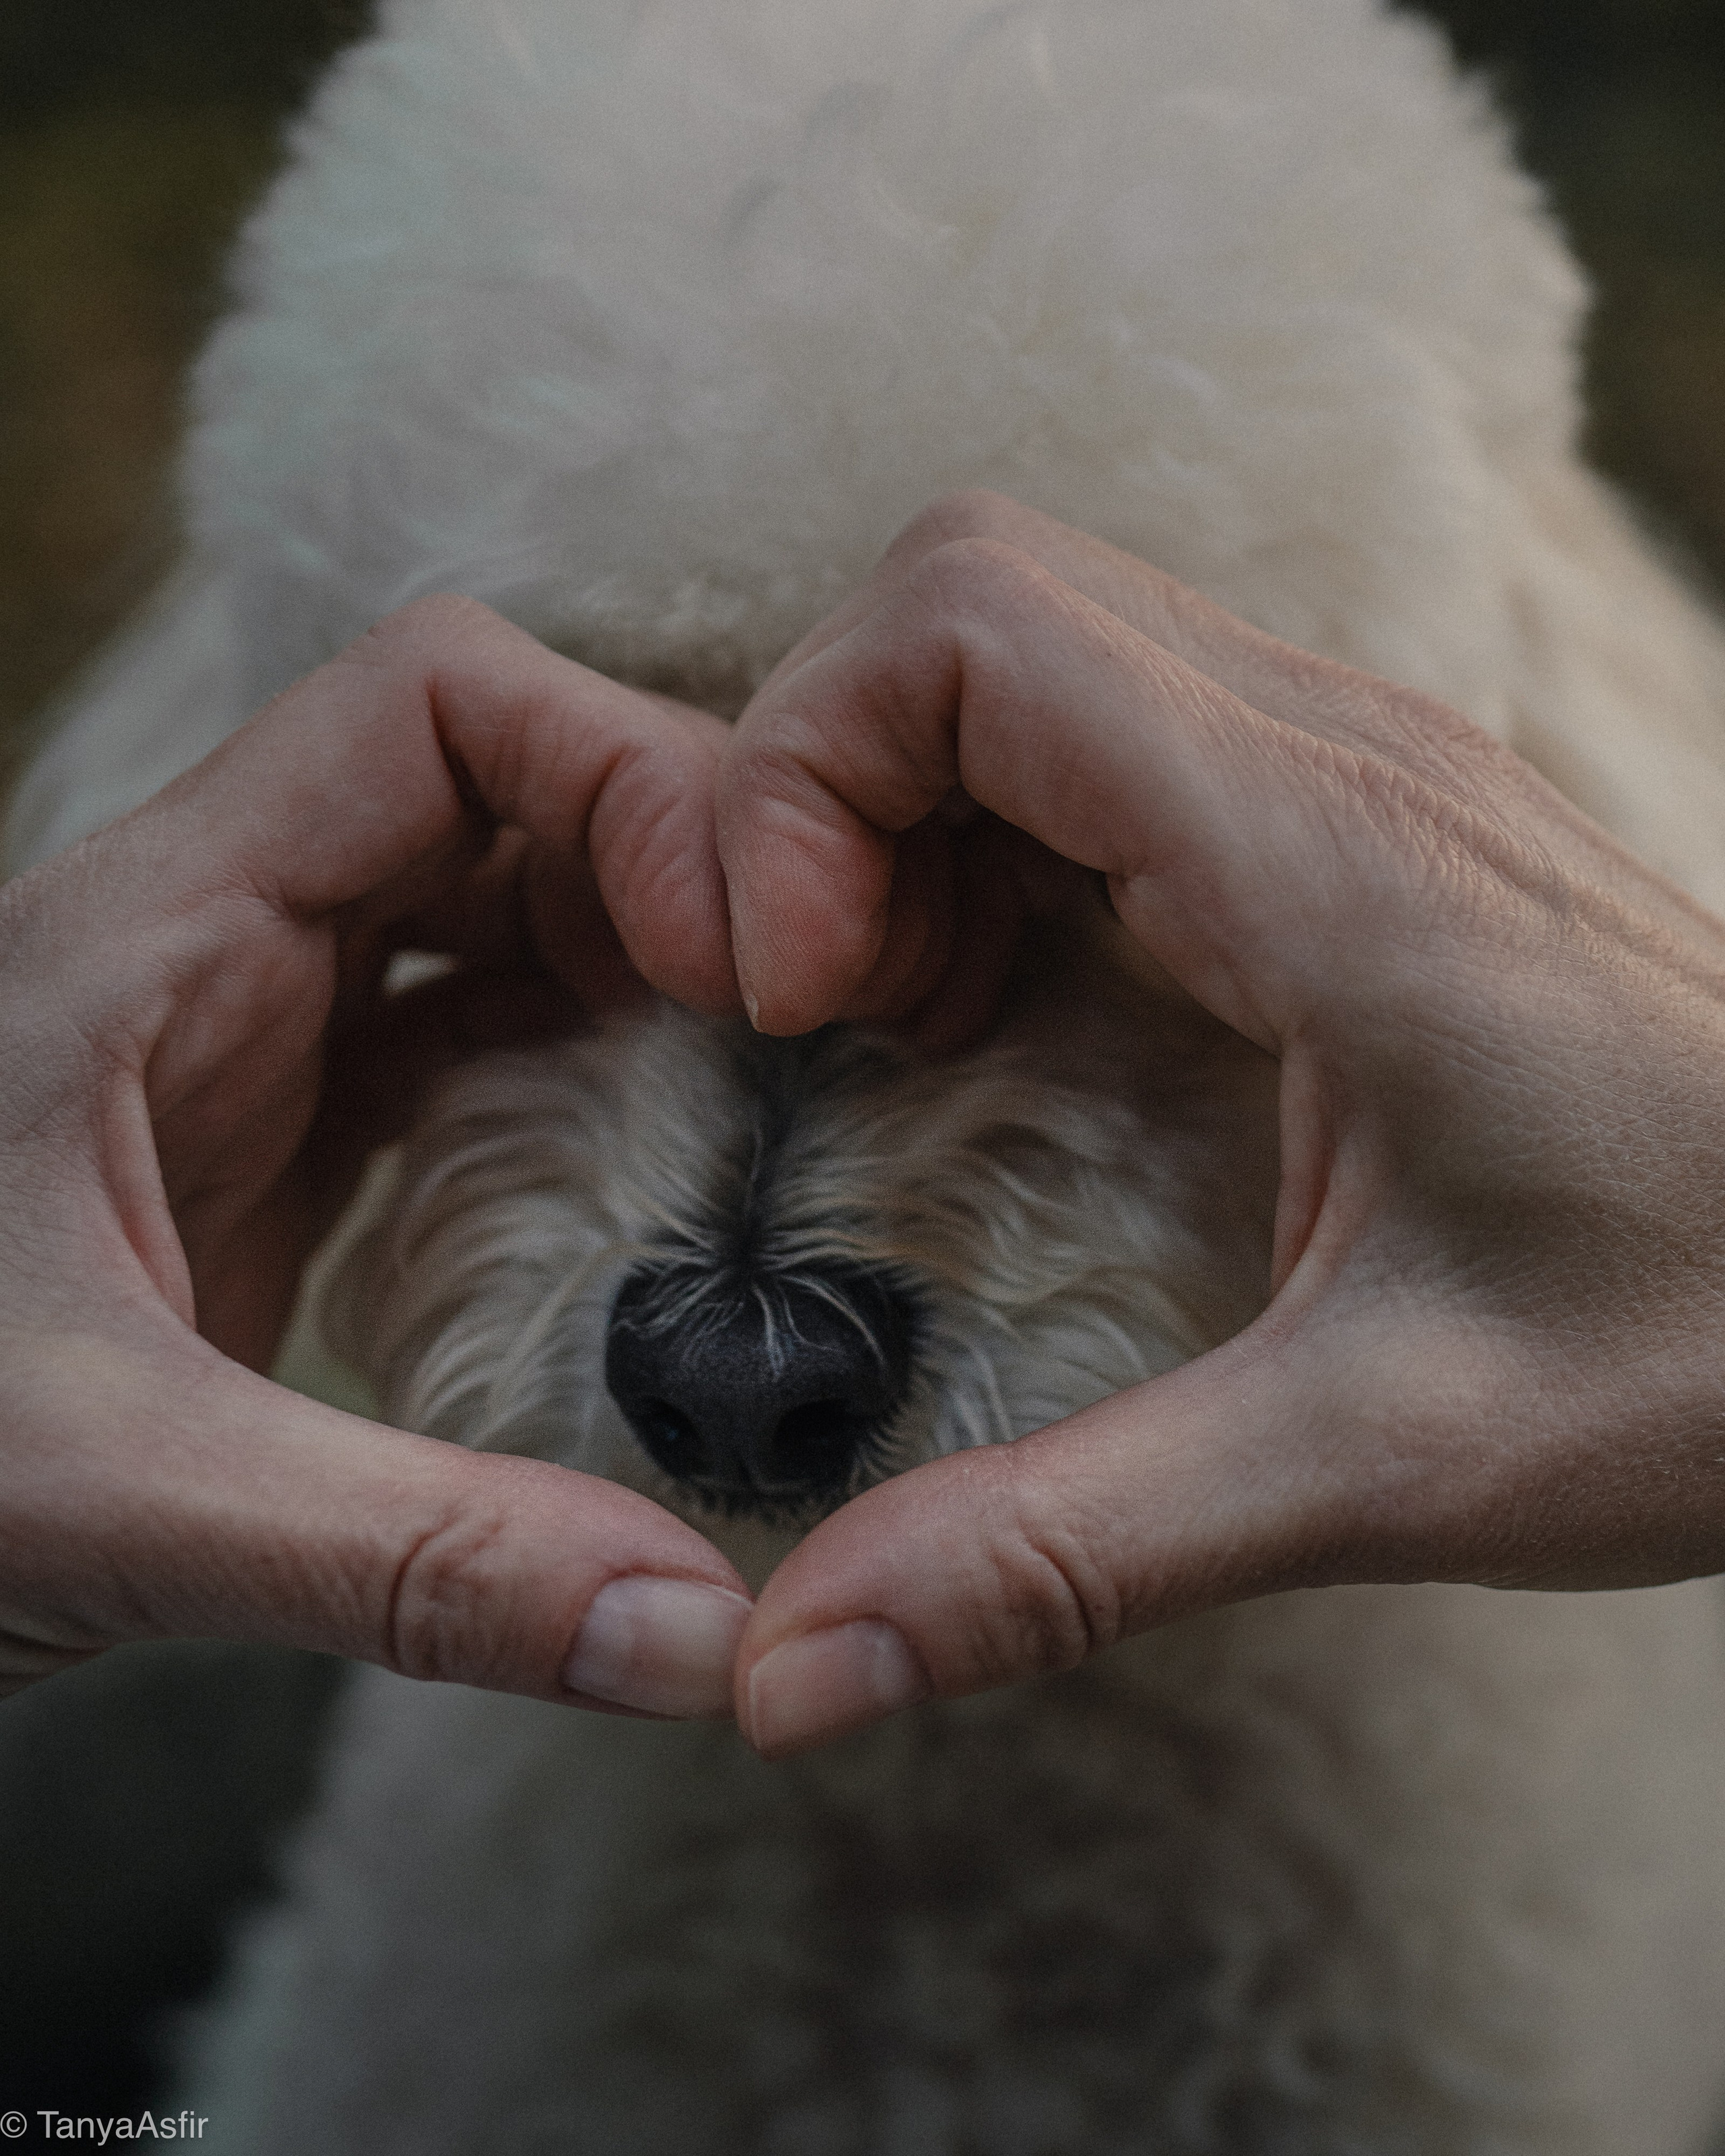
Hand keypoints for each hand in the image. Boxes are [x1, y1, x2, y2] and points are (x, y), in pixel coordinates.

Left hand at [0, 597, 755, 1709]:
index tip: (744, 955)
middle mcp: (210, 949)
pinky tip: (647, 1178)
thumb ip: (415, 1562)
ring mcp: (240, 1044)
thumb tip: (705, 1638)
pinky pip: (457, 1040)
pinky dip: (575, 1076)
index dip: (622, 776)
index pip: (435, 705)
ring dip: (637, 975)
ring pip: (488, 910)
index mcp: (154, 934)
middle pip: (499, 792)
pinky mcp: (265, 1142)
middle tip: (809, 1025)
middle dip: (670, 876)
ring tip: (764, 1088)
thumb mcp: (119, 1497)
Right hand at [715, 492, 1724, 1756]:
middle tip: (831, 1014)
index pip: (969, 630)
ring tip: (908, 1021)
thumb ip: (1062, 1550)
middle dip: (827, 786)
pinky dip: (995, 846)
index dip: (808, 778)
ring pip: (1027, 655)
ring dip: (907, 815)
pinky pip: (1105, 739)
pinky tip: (1017, 1016)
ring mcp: (1353, 771)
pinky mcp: (1355, 826)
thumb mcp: (1375, 1462)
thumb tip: (787, 1669)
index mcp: (1326, 856)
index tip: (798, 997)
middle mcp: (1337, 757)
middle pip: (967, 603)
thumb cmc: (1717, 1344)